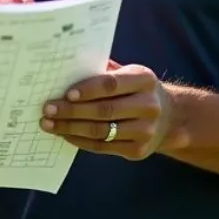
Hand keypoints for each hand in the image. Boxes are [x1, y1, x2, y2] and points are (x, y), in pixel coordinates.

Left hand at [40, 64, 182, 159]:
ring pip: (100, 131)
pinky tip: (64, 134)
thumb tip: (66, 68)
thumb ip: (104, 71)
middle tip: (48, 109)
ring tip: (49, 123)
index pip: (111, 84)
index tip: (66, 93)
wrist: (170, 118)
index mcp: (145, 80)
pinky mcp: (137, 151)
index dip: (87, 89)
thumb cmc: (137, 90)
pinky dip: (79, 141)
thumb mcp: (130, 74)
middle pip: (103, 110)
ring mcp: (145, 131)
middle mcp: (148, 106)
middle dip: (71, 111)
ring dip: (70, 128)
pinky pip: (102, 147)